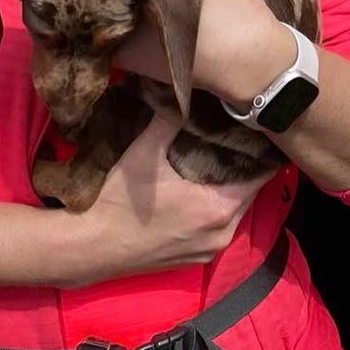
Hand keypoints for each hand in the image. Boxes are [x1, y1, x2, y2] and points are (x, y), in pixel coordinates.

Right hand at [63, 114, 268, 283]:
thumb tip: (183, 89)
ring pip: (234, 211)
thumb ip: (170, 118)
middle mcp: (223, 234)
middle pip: (249, 193)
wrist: (88, 247)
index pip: (260, 176)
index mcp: (219, 208)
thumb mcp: (146, 152)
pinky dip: (216, 209)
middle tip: (237, 137)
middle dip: (245, 167)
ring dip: (230, 188)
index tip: (256, 129)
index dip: (260, 151)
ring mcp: (209, 251)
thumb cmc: (119, 201)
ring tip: (221, 158)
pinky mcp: (194, 260)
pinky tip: (202, 189)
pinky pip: (218, 228)